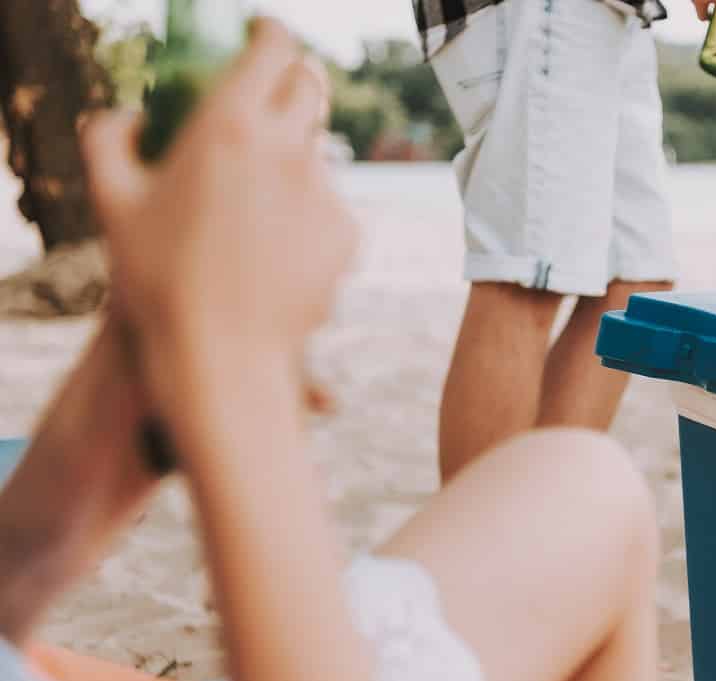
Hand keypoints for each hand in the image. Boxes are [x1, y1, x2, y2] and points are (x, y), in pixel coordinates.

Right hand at [80, 20, 353, 406]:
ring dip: (292, 161)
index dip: (270, 32)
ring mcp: (325, 190)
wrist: (221, 357)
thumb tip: (129, 115)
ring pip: (317, 153)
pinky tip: (272, 251)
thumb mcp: (112, 204)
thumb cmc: (156, 281)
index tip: (263, 34)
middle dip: (293, 81)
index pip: (273, 46)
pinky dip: (306, 214)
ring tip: (251, 211)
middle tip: (271, 99)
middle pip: (310, 85)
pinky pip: (328, 206)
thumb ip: (110, 141)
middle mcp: (288, 149)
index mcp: (230, 125)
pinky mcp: (348, 230)